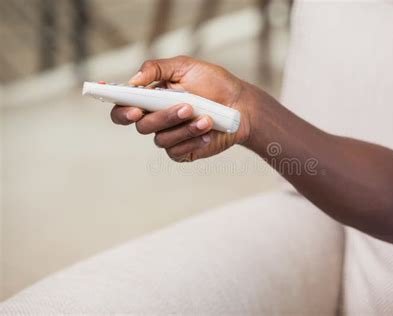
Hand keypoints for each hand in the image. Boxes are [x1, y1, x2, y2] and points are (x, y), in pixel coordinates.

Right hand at [110, 56, 257, 160]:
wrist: (240, 104)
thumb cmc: (214, 84)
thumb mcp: (185, 66)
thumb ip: (156, 68)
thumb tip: (133, 80)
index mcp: (150, 98)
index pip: (123, 108)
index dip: (121, 111)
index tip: (133, 109)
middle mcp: (156, 119)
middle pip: (142, 126)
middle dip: (164, 117)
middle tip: (186, 107)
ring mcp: (170, 136)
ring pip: (161, 139)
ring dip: (184, 128)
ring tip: (205, 118)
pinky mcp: (184, 151)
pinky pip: (177, 152)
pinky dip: (193, 141)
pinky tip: (208, 132)